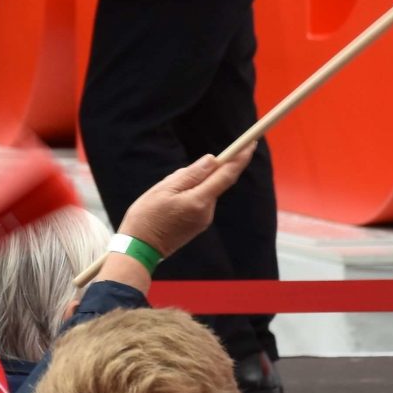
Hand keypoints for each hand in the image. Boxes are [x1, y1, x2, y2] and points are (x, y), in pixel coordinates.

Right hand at [119, 143, 255, 259]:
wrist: (141, 248)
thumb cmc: (147, 217)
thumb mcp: (163, 189)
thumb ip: (189, 174)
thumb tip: (212, 160)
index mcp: (199, 200)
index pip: (226, 175)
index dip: (240, 158)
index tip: (251, 144)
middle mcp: (207, 211)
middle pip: (214, 182)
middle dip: (201, 173)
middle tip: (173, 180)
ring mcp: (204, 219)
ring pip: (204, 192)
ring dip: (190, 186)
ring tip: (162, 196)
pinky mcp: (199, 224)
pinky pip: (199, 201)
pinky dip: (189, 195)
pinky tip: (168, 203)